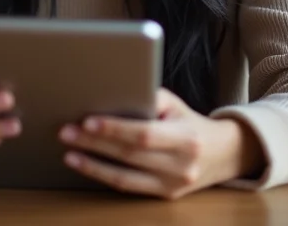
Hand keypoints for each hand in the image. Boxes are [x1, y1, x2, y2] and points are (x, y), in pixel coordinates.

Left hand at [58, 88, 264, 198]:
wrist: (221, 154)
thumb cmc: (188, 121)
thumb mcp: (175, 104)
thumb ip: (148, 97)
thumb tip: (113, 91)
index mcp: (185, 138)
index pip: (144, 134)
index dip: (114, 129)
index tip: (87, 120)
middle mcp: (181, 166)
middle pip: (129, 155)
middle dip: (94, 143)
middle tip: (66, 131)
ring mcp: (173, 186)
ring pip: (124, 176)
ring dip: (92, 164)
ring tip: (68, 151)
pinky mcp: (164, 196)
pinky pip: (128, 187)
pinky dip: (103, 175)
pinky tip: (85, 164)